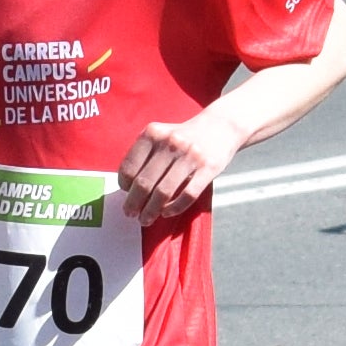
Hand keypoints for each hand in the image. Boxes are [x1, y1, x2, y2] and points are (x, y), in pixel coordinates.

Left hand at [115, 106, 234, 224]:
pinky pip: (187, 195)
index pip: (129, 167)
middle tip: (131, 214)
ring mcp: (190, 155)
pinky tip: (167, 212)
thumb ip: (145, 155)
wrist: (221, 126)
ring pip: (163, 191)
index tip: (127, 194)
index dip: (124, 186)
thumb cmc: (184, 137)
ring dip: (151, 210)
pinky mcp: (208, 168)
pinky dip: (174, 208)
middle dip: (134, 203)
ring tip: (146, 219)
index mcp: (153, 133)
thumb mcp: (161, 136)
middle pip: (144, 182)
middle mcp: (170, 142)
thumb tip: (129, 189)